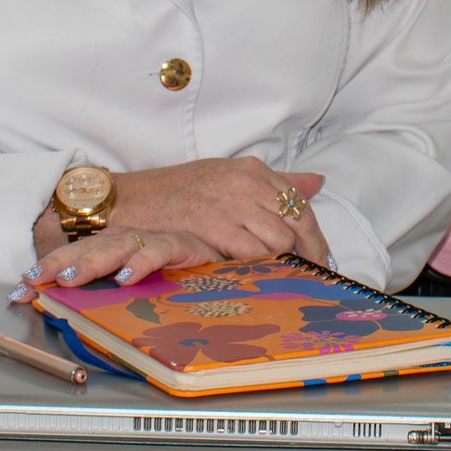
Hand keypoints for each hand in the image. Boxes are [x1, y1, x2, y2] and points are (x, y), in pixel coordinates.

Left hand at [10, 228, 221, 302]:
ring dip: (93, 261)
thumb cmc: (188, 273)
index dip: (49, 267)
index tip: (20, 289)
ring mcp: (158, 239)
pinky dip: (142, 262)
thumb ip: (119, 296)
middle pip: (89, 247)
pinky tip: (127, 276)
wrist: (232, 243)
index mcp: (120, 249)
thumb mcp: (147, 287)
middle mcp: (135, 240)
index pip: (78, 254)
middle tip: (33, 280)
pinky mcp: (185, 243)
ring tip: (70, 278)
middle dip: (59, 263)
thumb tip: (79, 316)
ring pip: (118, 245)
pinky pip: (161, 249)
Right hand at [107, 157, 328, 264]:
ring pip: (280, 239)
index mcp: (252, 169)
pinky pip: (254, 253)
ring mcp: (232, 203)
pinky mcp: (216, 225)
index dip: (313, 234)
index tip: (317, 257)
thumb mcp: (228, 177)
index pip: (299, 201)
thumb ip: (274, 182)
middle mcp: (247, 182)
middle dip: (309, 252)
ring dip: (285, 262)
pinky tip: (258, 279)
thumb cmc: (179, 193)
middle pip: (298, 220)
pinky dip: (261, 268)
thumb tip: (317, 182)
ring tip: (282, 280)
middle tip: (310, 276)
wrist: (133, 202)